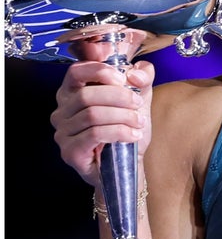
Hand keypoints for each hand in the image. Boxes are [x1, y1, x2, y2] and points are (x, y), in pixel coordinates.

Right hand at [50, 46, 154, 189]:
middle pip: (87, 95)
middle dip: (118, 97)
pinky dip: (119, 132)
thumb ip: (142, 80)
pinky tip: (133, 135)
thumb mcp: (139, 101)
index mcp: (73, 93)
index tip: (123, 79)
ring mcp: (63, 133)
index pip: (75, 71)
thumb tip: (137, 73)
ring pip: (92, 115)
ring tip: (138, 123)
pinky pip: (95, 134)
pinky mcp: (70, 151)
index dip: (99, 71)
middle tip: (138, 104)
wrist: (128, 166)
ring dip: (123, 117)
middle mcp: (62, 112)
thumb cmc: (127, 131)